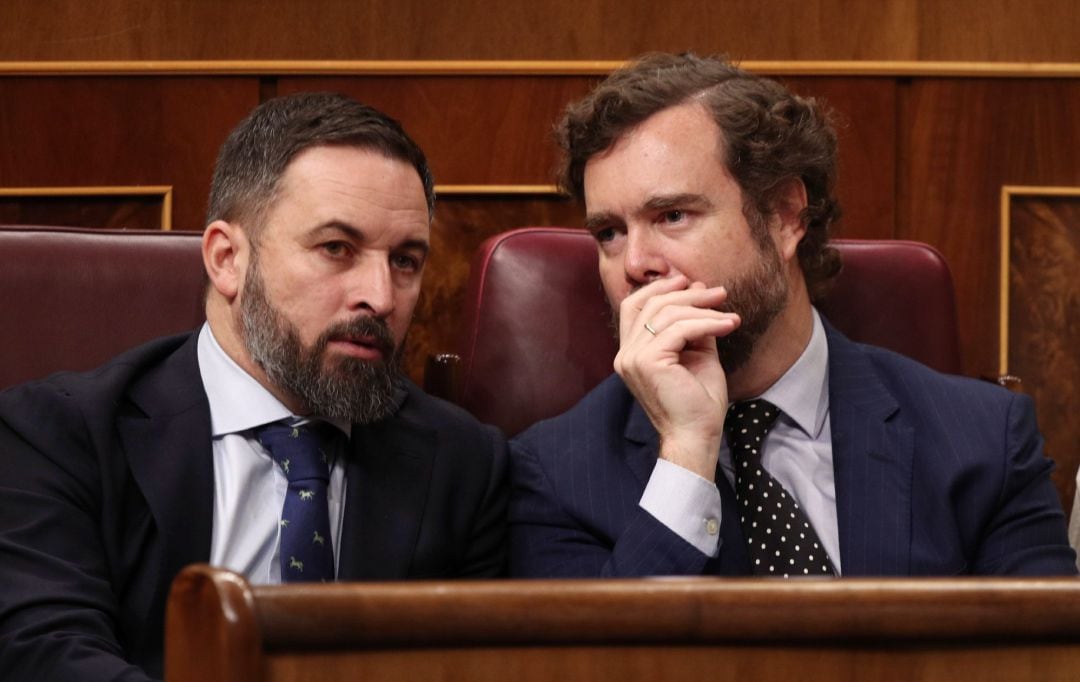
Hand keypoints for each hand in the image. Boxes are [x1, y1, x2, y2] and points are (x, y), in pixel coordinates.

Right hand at [613, 276, 740, 479]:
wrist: (696, 437)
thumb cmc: (698, 402)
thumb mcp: (697, 353)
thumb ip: (694, 324)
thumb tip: (700, 289)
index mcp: (631, 352)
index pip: (634, 306)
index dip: (659, 288)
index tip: (689, 281)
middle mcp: (625, 354)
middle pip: (651, 304)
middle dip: (687, 293)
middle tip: (719, 292)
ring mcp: (633, 358)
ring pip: (667, 314)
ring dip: (703, 309)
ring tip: (729, 313)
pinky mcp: (648, 362)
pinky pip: (680, 329)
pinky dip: (707, 323)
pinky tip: (729, 325)